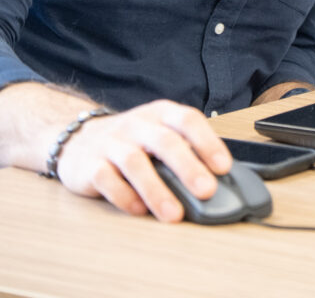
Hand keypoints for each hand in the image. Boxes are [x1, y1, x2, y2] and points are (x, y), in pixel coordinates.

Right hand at [56, 99, 231, 220]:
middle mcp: (137, 124)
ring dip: (157, 190)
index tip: (224, 166)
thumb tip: (216, 180)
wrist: (79, 139)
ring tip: (174, 214)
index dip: (208, 142)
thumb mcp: (158, 133)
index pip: (188, 120)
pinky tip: (139, 210)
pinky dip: (125, 196)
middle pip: (165, 141)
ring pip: (135, 162)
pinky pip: (107, 179)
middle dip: (188, 167)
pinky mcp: (90, 165)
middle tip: (207, 191)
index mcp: (160, 113)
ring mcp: (112, 143)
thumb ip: (183, 150)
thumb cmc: (131, 140)